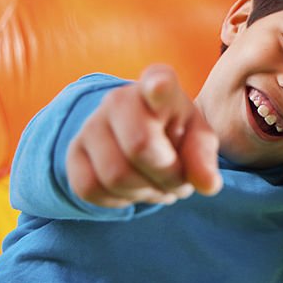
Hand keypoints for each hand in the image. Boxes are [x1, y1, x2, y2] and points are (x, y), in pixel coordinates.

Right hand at [66, 64, 222, 207]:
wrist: (142, 137)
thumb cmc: (176, 134)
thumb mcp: (198, 139)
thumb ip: (204, 157)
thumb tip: (208, 185)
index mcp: (159, 86)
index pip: (157, 81)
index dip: (158, 86)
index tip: (159, 86)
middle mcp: (119, 98)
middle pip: (140, 146)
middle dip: (167, 176)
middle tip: (180, 183)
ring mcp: (91, 124)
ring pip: (115, 175)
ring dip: (145, 193)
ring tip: (159, 187)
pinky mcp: (73, 151)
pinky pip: (89, 189)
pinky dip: (118, 201)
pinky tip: (134, 191)